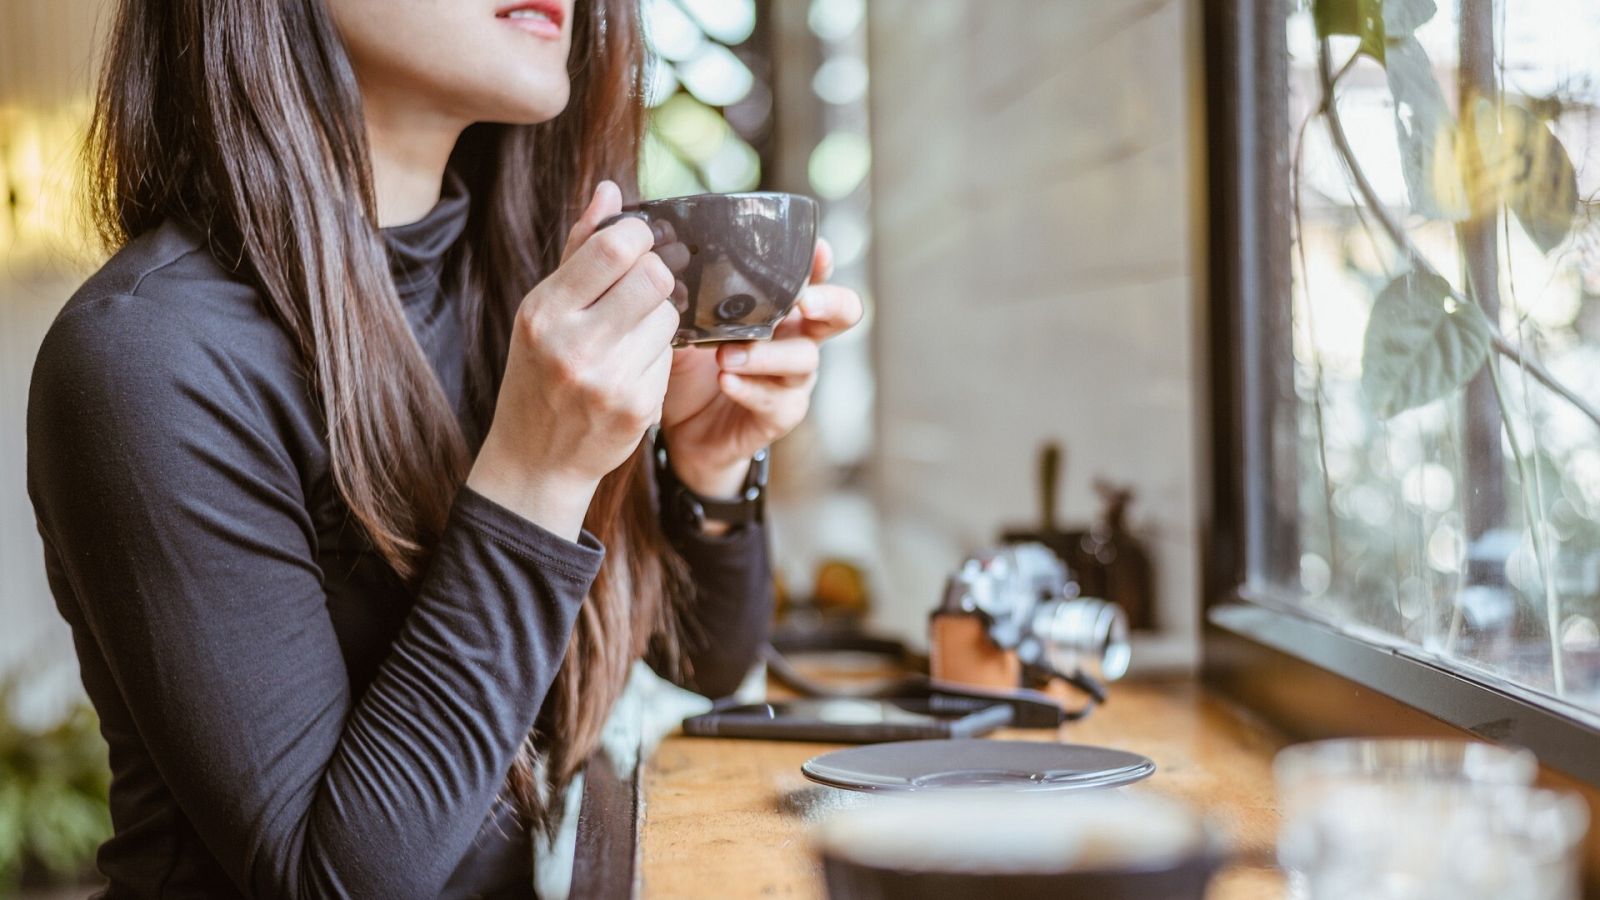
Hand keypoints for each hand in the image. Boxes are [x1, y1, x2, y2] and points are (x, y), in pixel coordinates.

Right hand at [467, 181, 677, 539]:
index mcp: (544, 312)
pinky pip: (669, 356)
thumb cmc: (539, 373)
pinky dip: (658, 356)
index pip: (615, 249)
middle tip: (642, 289)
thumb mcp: (543, 311)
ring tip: (629, 336)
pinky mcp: (637, 408)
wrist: (537, 458)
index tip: (638, 245)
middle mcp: (573, 345)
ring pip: (668, 316)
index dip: (640, 238)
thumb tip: (610, 191)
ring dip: (658, 318)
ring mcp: (607, 380)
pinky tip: (631, 369)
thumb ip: (579, 250)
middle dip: (656, 276)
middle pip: (654, 278)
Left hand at [659, 239, 862, 507]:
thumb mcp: (687, 329)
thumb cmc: (694, 370)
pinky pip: (774, 401)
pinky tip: (726, 381)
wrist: (684, 431)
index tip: (818, 249)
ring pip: (803, 359)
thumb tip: (666, 269)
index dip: (822, 264)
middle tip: (804, 302)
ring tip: (727, 356)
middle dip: (829, 303)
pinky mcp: (780, 415)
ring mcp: (793, 380)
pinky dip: (749, 388)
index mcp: (781, 310)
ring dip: (766, 354)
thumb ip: (690, 301)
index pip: (814, 278)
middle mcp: (797, 340)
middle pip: (841, 313)